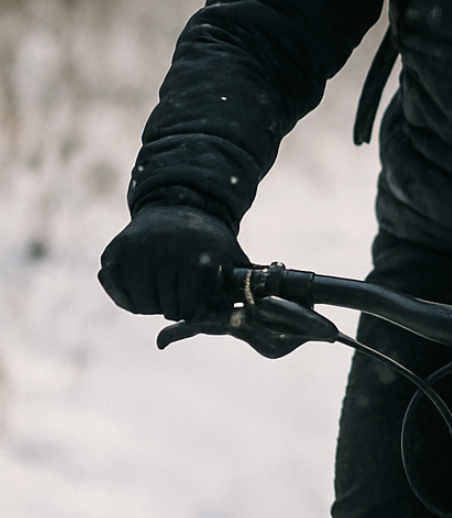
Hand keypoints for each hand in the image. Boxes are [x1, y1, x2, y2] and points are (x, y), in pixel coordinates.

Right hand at [99, 206, 246, 319]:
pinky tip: (142, 280)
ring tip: (162, 284)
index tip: (197, 296)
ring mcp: (134, 253)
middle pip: (164, 310)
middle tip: (178, 288)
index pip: (188, 310)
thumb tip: (272, 299)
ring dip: (151, 303)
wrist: (175, 207)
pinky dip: (127, 294)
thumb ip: (249, 282)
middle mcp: (163, 253)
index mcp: (196, 257)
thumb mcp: (233, 256)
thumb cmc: (209, 241)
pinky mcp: (112, 253)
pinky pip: (117, 293)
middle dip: (173, 306)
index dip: (193, 308)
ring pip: (140, 306)